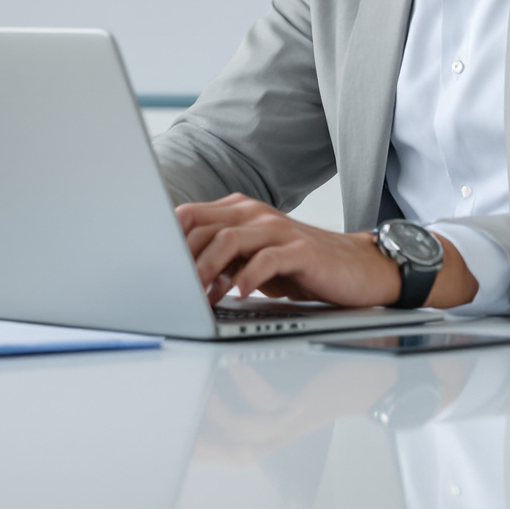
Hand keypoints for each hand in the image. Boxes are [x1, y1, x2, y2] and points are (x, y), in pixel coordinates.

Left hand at [176, 195, 480, 308]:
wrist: (359, 268)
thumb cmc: (302, 266)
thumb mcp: (254, 261)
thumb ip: (221, 259)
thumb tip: (177, 276)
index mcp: (238, 213)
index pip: (187, 216)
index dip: (165, 240)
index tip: (150, 268)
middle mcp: (254, 214)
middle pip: (201, 227)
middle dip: (180, 260)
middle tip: (169, 289)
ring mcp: (278, 229)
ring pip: (229, 240)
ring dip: (208, 270)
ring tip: (199, 295)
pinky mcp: (300, 250)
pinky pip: (267, 260)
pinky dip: (248, 277)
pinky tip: (240, 294)